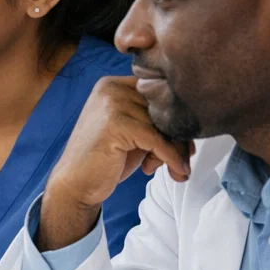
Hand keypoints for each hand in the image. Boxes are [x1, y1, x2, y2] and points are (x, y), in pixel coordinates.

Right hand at [37, 77, 191, 249]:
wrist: (75, 185)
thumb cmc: (105, 161)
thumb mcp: (133, 133)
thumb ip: (155, 120)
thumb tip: (194, 124)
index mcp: (114, 84)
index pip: (159, 94)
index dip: (176, 118)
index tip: (185, 144)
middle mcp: (111, 88)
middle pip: (163, 107)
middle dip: (179, 137)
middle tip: (181, 161)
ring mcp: (111, 104)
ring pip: (164, 124)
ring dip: (175, 151)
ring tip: (172, 169)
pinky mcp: (115, 124)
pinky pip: (157, 140)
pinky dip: (171, 158)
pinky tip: (176, 171)